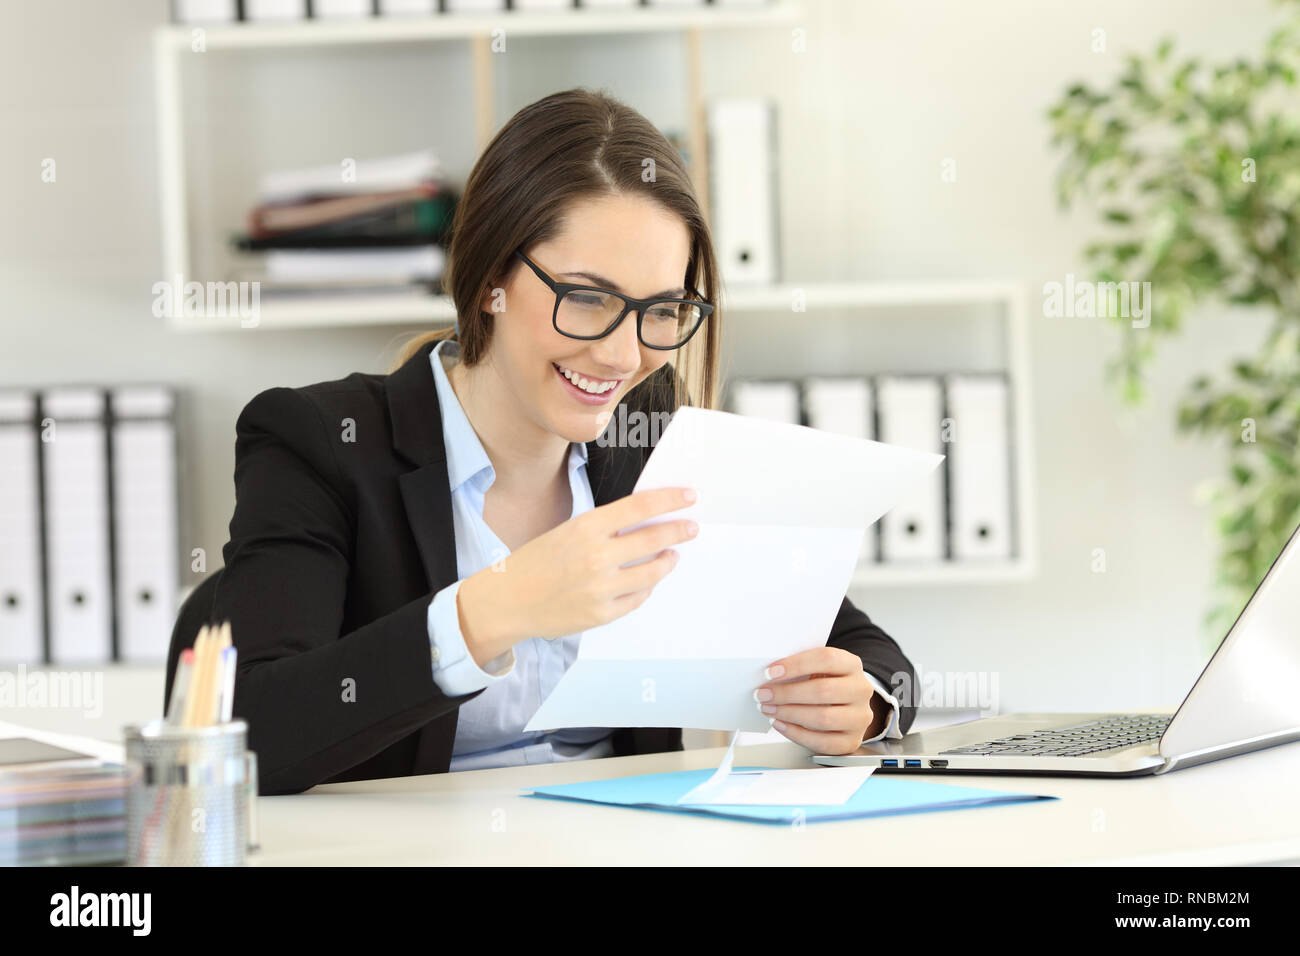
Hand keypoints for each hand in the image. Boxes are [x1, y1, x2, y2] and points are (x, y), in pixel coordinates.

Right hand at [457, 486, 698, 662]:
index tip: (689, 496)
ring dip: (668, 561)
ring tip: (672, 555)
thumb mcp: (567, 532)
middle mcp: (596, 556)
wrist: (507, 600)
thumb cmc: (536, 562)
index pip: (640, 507)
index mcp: (586, 527)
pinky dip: (646, 587)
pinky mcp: (602, 614)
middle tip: (692, 527)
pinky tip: (648, 581)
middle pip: (654, 539)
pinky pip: (637, 598)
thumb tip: (646, 523)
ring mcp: (601, 588)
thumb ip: (604, 529)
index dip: (670, 500)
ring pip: (653, 572)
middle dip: (679, 530)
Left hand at [755, 646, 882, 754]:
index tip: (770, 672)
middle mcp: (861, 690)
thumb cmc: (825, 683)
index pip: (826, 659)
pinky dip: (797, 734)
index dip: (796, 665)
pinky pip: (823, 742)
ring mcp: (859, 717)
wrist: (847, 706)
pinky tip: (781, 724)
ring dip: (789, 714)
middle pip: (823, 690)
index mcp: (852, 665)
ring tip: (769, 709)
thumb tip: (769, 675)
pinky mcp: (852, 740)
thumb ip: (799, 668)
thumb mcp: (816, 669)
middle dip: (787, 693)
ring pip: (823, 718)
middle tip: (763, 694)